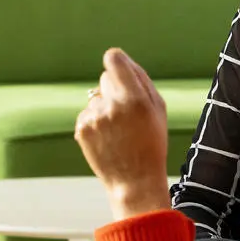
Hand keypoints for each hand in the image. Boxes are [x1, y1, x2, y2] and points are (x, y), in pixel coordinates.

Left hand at [76, 48, 172, 220]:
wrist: (134, 181)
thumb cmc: (151, 144)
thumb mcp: (158, 110)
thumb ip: (142, 81)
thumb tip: (125, 61)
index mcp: (134, 98)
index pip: (114, 59)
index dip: (117, 61)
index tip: (119, 68)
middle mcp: (111, 105)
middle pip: (105, 78)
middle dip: (114, 89)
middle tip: (126, 110)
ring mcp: (94, 118)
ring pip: (95, 98)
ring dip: (104, 108)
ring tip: (118, 131)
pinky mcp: (81, 129)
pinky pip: (87, 114)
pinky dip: (95, 122)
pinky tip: (108, 139)